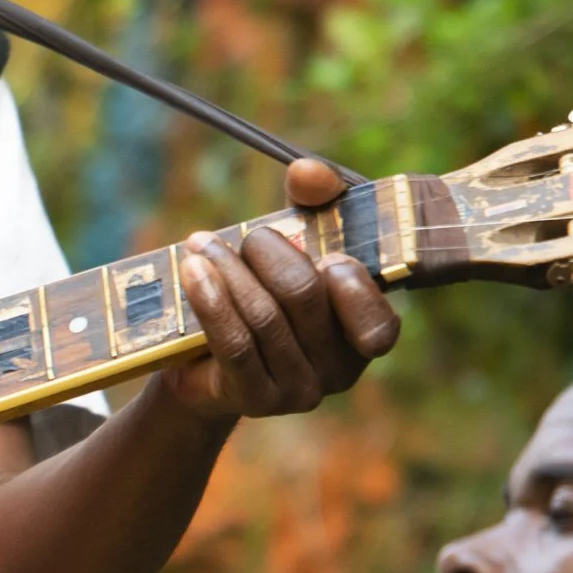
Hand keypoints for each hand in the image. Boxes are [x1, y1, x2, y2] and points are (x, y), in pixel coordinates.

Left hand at [163, 154, 398, 422]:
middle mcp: (341, 373)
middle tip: (249, 238)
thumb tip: (307, 172)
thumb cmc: (265, 292)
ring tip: (201, 244)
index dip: (352, 283)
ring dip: (229, 270)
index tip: (327, 253)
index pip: (380, 324)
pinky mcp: (255, 400)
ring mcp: (299, 392)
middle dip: (271, 254)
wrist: (206, 362)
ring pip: (264, 317)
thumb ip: (314, 202)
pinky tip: (193, 270)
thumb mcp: (297, 242)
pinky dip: (211, 299)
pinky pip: (233, 344)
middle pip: (306, 298)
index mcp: (365, 335)